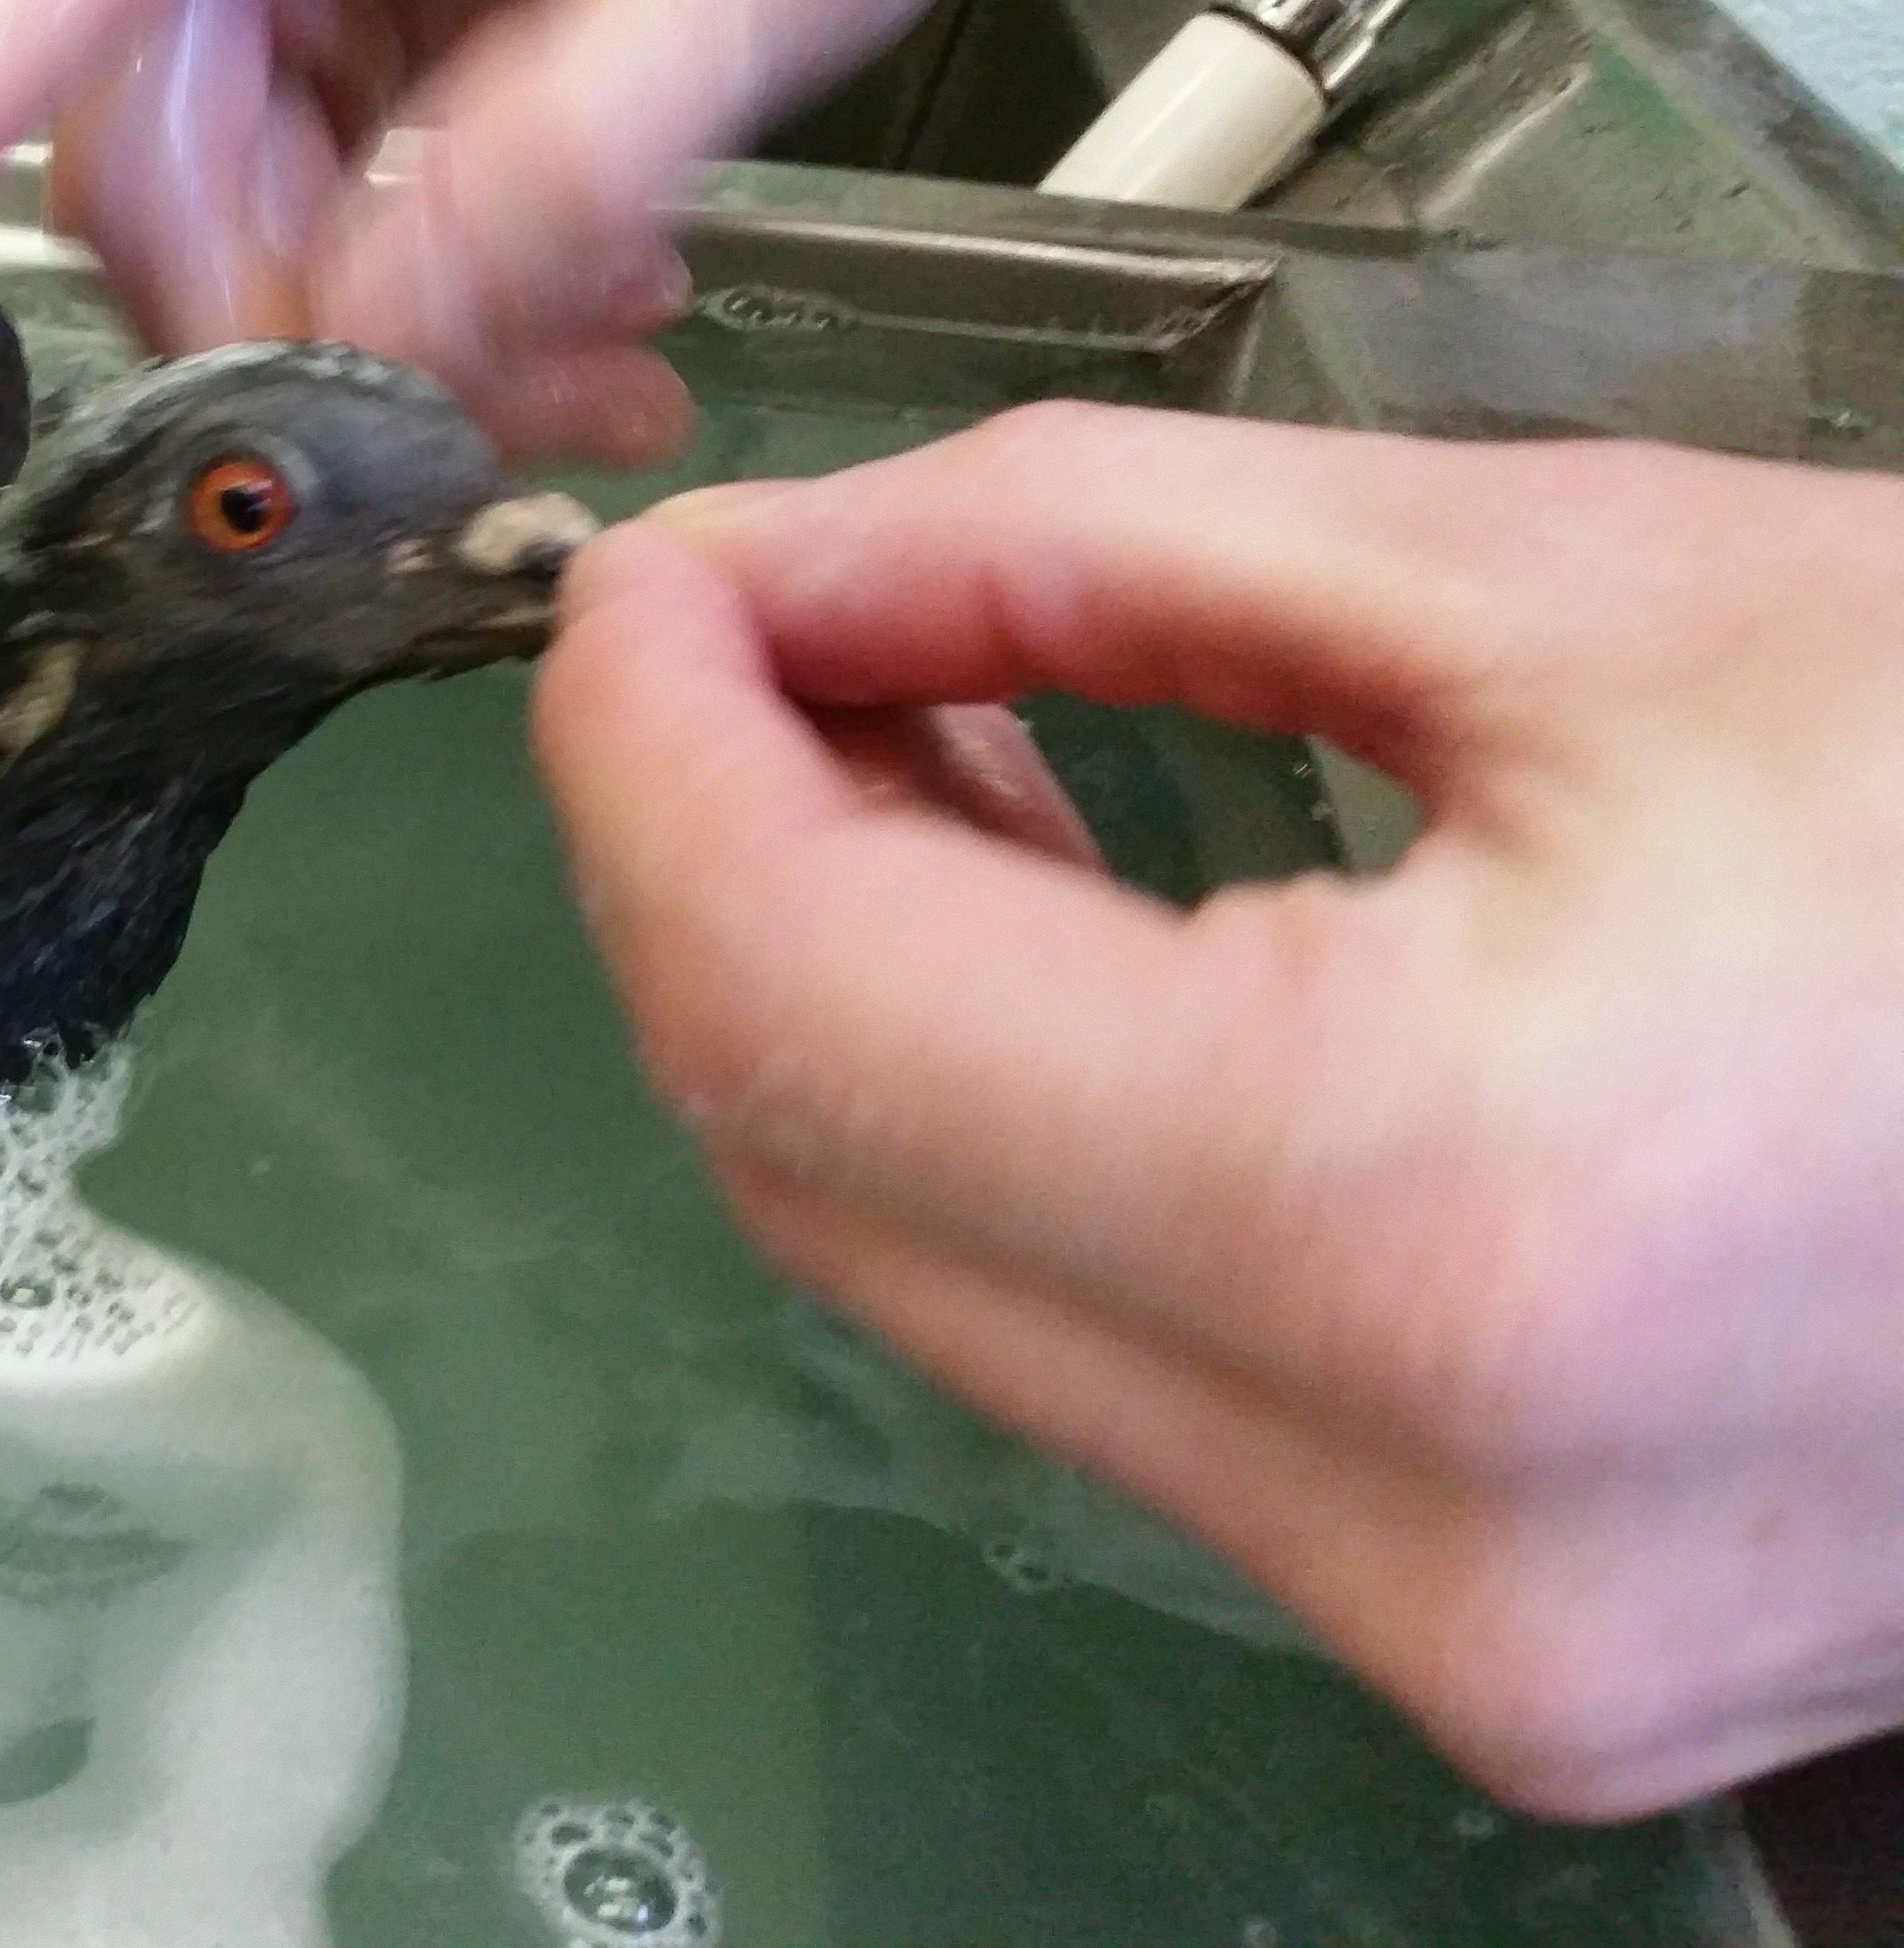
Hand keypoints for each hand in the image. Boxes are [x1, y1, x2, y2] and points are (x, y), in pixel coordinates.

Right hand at [0, 0, 1135, 458]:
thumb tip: (386, 332)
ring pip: (236, 192)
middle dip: (291, 314)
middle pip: (151, 133)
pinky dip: (436, 272)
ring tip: (599, 354)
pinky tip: (589, 294)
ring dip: (387, 317)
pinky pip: (324, 180)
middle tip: (483, 412)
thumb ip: (577, 141)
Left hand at [534, 402, 1903, 1817]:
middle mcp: (1428, 1521)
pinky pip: (1125, 1375)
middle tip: (749, 639)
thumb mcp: (1585, 584)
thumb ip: (1096, 560)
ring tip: (906, 737)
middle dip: (722, 878)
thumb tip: (785, 574)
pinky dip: (1026, 1142)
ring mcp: (1471, 1644)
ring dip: (860, 1005)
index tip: (635, 587)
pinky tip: (1055, 931)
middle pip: (826, 1175)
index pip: (799, 1001)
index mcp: (1439, 1230)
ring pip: (948, 1291)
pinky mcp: (1510, 1660)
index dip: (649, 757)